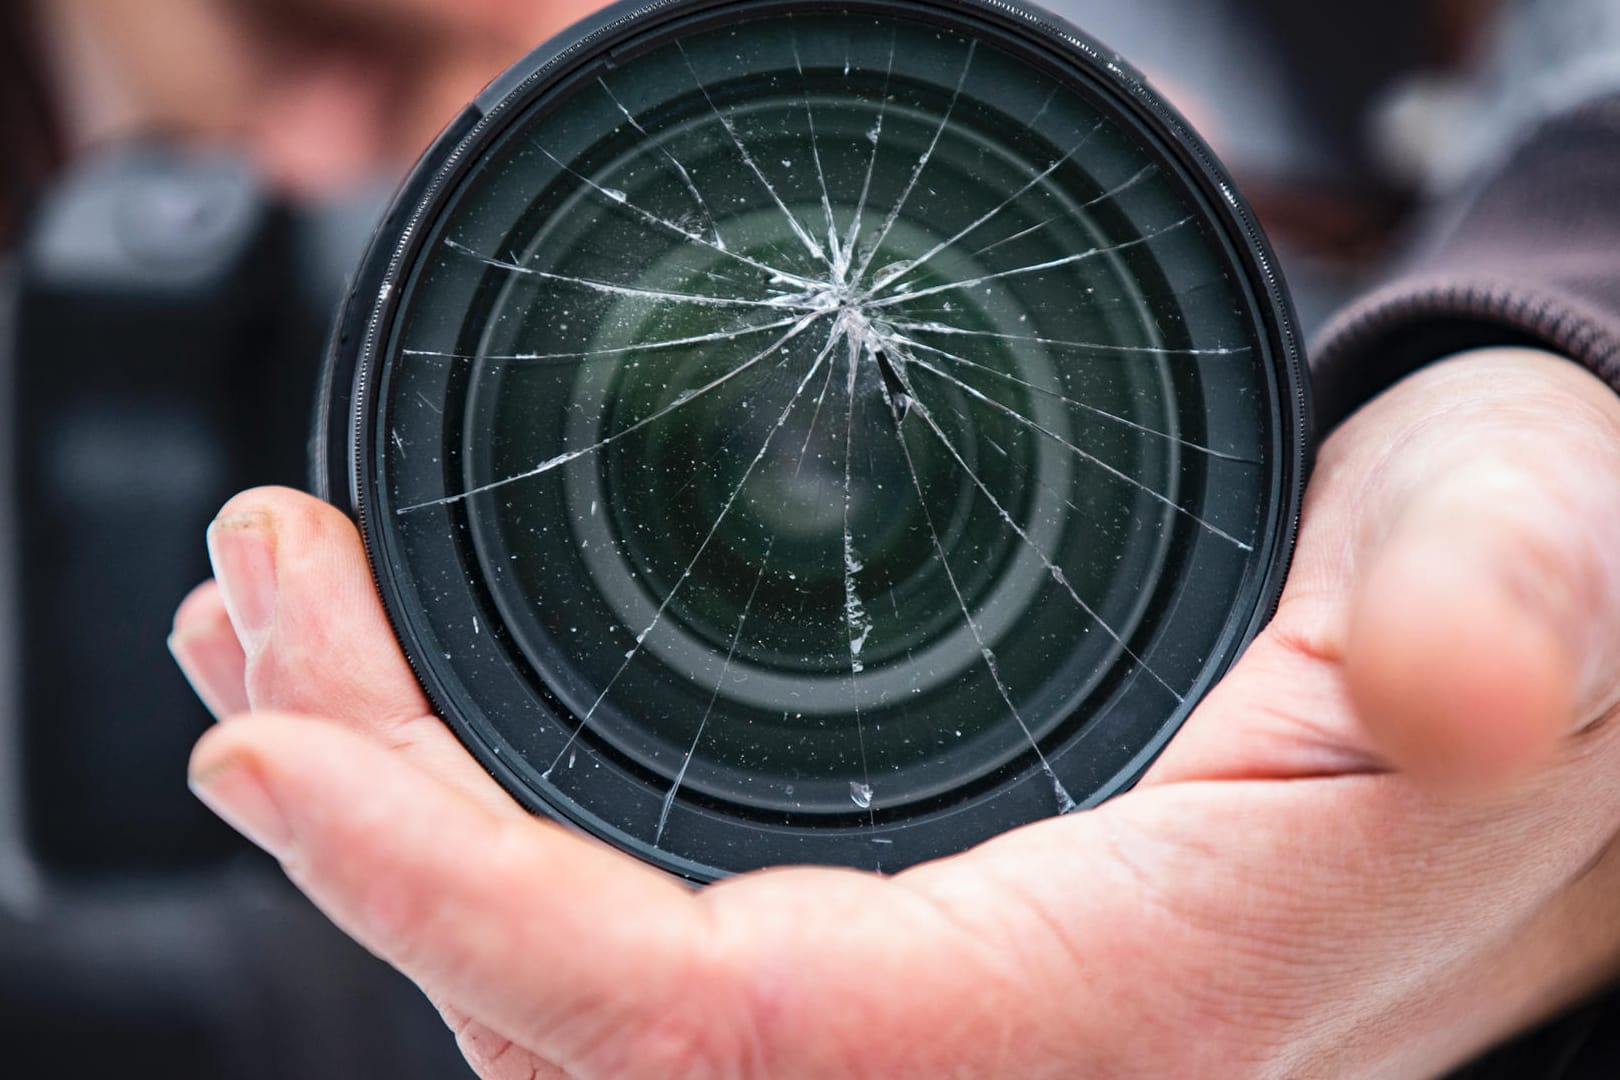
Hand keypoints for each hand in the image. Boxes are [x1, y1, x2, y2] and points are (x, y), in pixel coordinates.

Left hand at [170, 348, 1619, 1077]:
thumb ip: (1504, 612)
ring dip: (396, 830)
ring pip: (592, 1001)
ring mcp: (940, 1012)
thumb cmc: (1518, 593)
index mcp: (1130, 994)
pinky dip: (483, 841)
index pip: (730, 1036)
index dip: (468, 914)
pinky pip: (644, 952)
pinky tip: (399, 728)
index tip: (274, 752)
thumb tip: (1459, 678)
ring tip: (278, 642)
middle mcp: (1004, 1049)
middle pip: (596, 1032)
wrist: (1521, 665)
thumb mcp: (1535, 563)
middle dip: (373, 837)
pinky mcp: (909, 943)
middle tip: (254, 613)